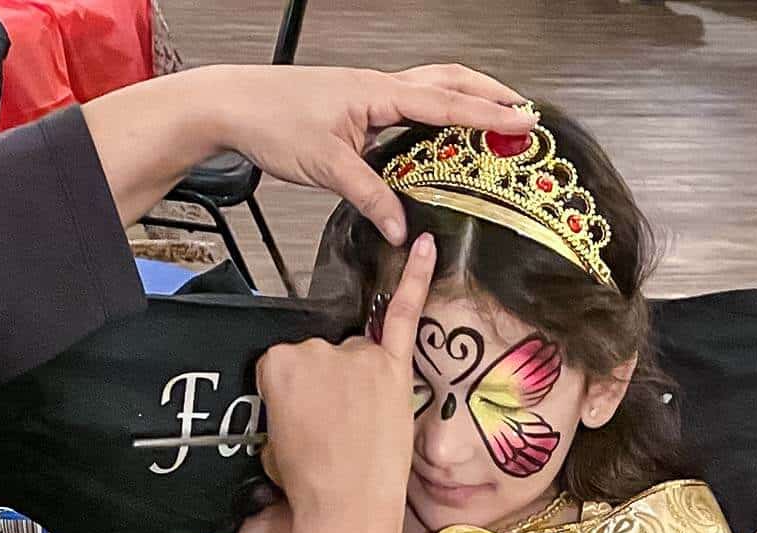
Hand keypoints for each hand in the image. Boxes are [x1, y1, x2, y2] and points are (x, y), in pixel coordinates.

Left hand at [207, 64, 533, 244]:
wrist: (231, 105)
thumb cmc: (272, 121)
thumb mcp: (327, 168)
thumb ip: (369, 197)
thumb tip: (401, 226)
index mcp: (379, 94)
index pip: (447, 105)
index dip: (489, 116)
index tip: (525, 123)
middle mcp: (378, 87)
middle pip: (449, 81)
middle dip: (489, 93)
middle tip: (521, 111)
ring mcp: (366, 93)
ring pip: (428, 87)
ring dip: (463, 98)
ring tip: (489, 117)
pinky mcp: (353, 105)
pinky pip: (405, 103)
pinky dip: (431, 112)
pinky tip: (432, 133)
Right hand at [256, 233, 435, 532]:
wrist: (346, 512)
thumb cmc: (310, 483)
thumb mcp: (272, 440)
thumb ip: (288, 402)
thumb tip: (309, 400)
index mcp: (277, 363)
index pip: (286, 363)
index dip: (297, 397)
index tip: (303, 423)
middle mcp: (316, 350)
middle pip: (323, 358)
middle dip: (328, 391)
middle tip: (333, 434)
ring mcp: (358, 357)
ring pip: (357, 355)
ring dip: (359, 385)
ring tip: (361, 431)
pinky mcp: (394, 367)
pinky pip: (405, 312)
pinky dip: (417, 277)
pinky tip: (425, 245)